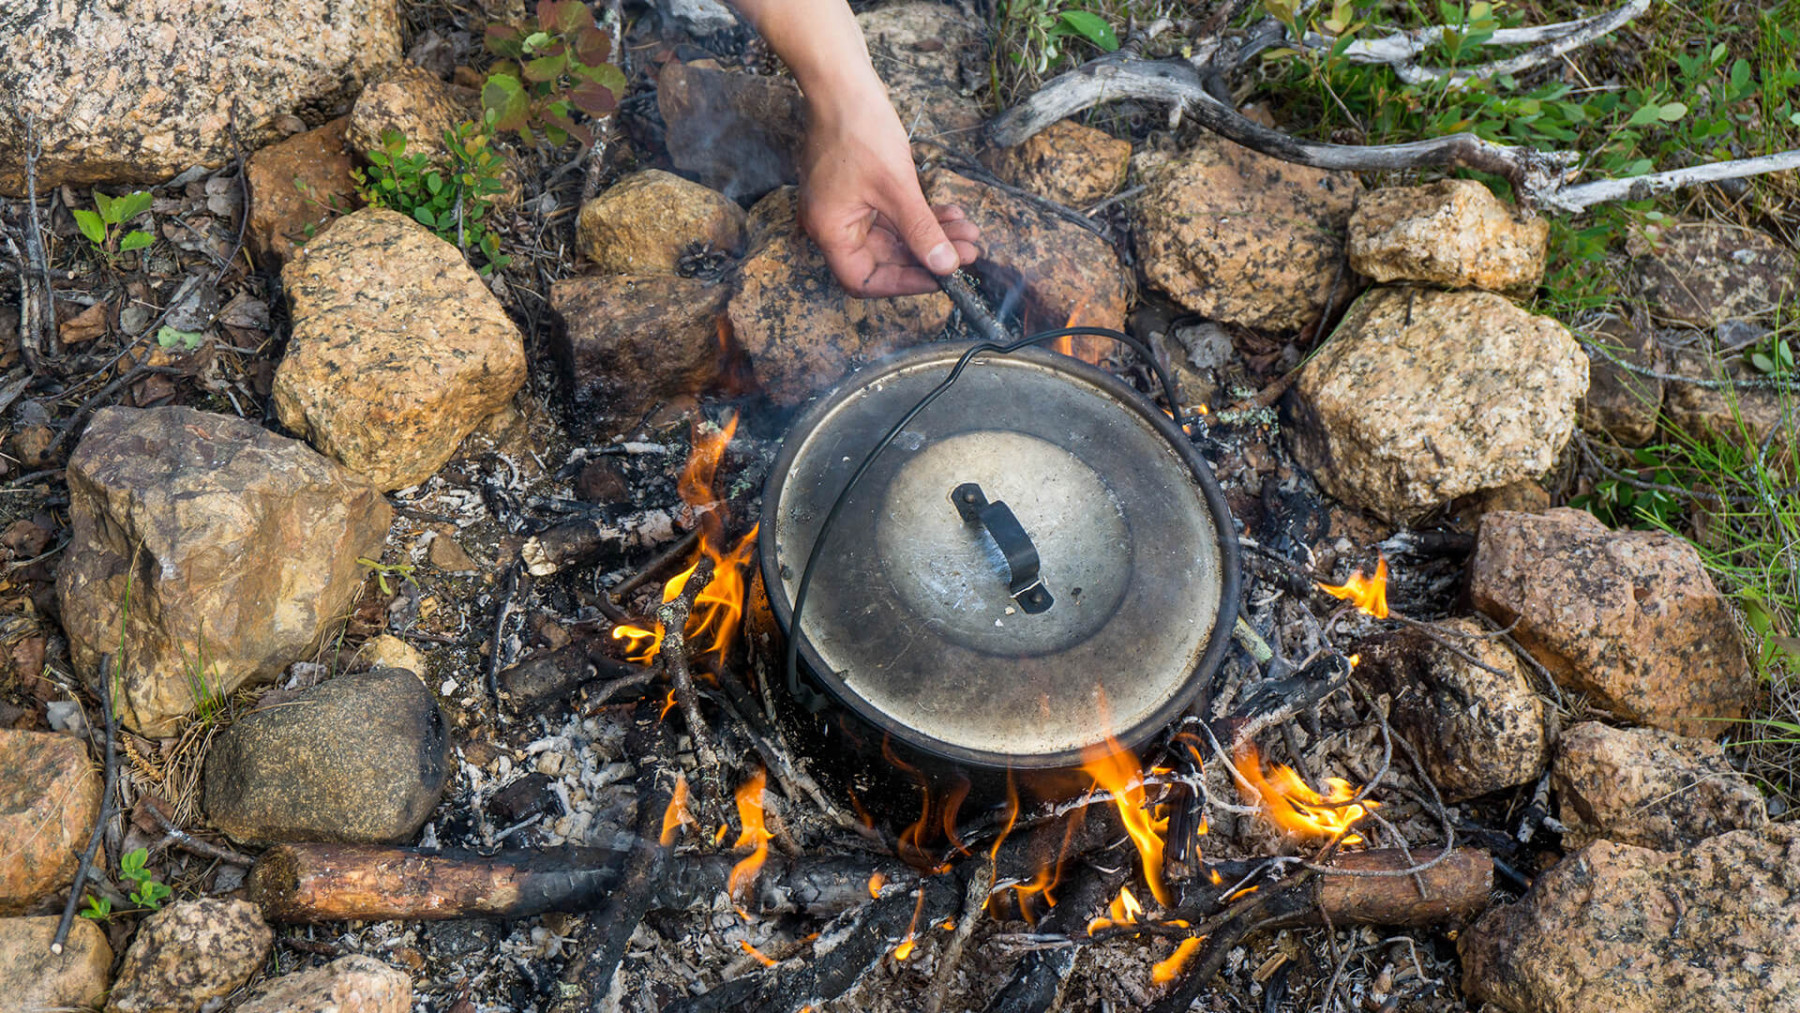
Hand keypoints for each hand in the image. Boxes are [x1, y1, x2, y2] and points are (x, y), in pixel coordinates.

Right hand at [798, 86, 979, 296]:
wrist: (843, 83)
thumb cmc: (859, 129)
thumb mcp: (897, 186)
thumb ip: (921, 230)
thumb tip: (945, 266)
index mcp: (830, 231)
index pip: (865, 280)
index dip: (905, 283)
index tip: (941, 277)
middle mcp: (833, 225)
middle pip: (884, 259)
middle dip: (929, 255)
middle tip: (967, 251)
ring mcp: (846, 207)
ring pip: (894, 237)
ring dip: (931, 235)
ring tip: (968, 231)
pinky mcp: (859, 191)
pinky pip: (892, 215)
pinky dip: (920, 216)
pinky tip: (951, 213)